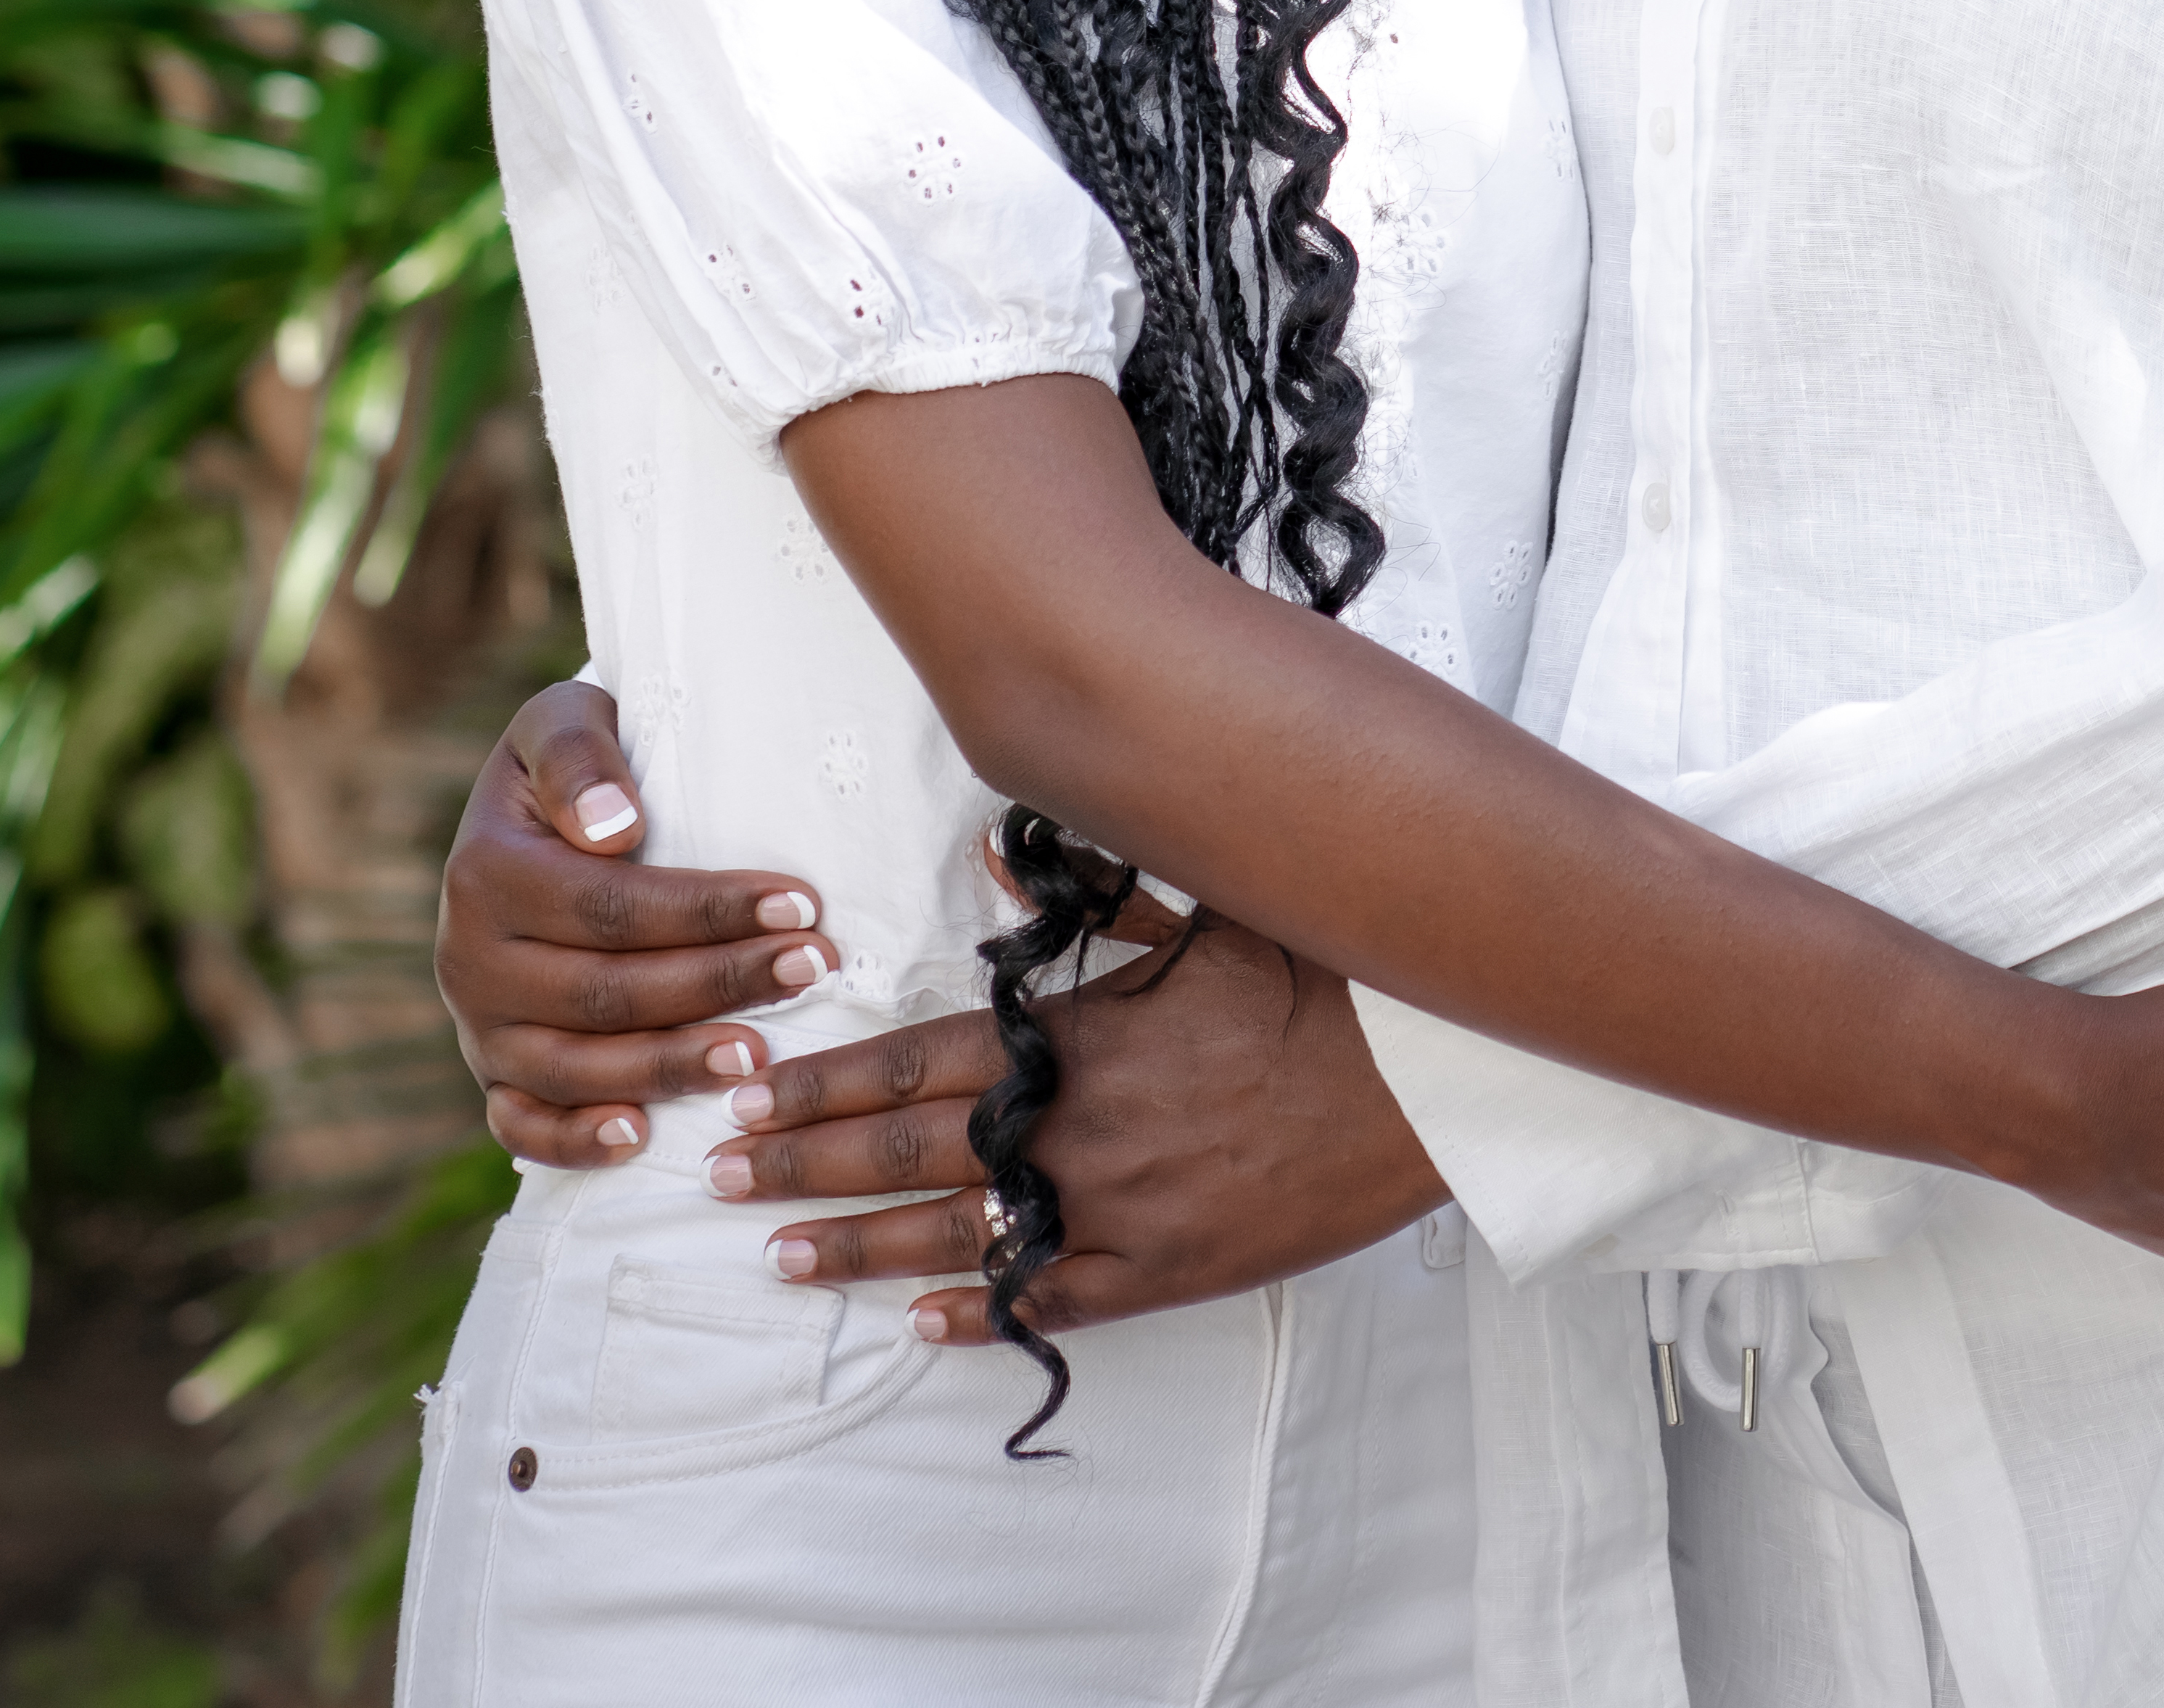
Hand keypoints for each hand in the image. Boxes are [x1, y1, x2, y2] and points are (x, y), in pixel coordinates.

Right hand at [436, 678, 839, 1168]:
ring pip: (574, 1067)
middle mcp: (468, 958)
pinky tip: (642, 1137)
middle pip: (604, 991)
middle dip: (717, 983)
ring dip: (670, 1066)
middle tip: (811, 968)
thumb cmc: (573, 763)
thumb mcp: (563, 719)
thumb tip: (611, 825)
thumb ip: (578, 758)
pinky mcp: (491, 1071)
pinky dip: (574, 1141)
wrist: (532, 809)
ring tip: (758, 1055)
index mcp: (485, 872)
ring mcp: (478, 1024)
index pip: (612, 906)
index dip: (708, 911)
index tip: (800, 904)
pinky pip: (521, 1124)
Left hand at [712, 902, 1439, 1338]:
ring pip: (965, 1239)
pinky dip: (987, 1314)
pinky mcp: (1176, 1271)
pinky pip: (1060, 1303)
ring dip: (864, 1249)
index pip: (920, 1061)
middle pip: (915, 1152)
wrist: (1438, 1080)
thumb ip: (1095, 893)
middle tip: (725, 1180)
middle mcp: (1084, 1130)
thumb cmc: (1328, 980)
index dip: (829, 1082)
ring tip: (784, 1256)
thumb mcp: (1214, 910)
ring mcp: (1125, 1211)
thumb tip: (987, 840)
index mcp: (1084, 1037)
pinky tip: (924, 1323)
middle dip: (809, 1165)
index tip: (754, 1093)